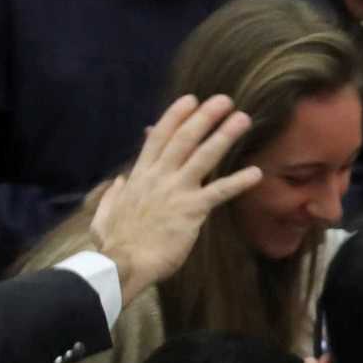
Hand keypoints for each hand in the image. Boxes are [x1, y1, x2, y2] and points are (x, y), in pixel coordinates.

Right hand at [92, 95, 260, 302]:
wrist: (121, 263)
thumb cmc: (114, 243)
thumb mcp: (106, 212)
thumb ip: (115, 194)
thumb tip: (122, 181)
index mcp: (140, 176)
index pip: (158, 138)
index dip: (175, 116)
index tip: (190, 99)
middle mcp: (158, 177)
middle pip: (184, 138)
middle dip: (204, 116)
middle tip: (224, 100)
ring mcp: (175, 191)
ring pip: (203, 157)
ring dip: (224, 136)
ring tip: (243, 119)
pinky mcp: (191, 210)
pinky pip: (219, 192)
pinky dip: (238, 181)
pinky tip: (257, 173)